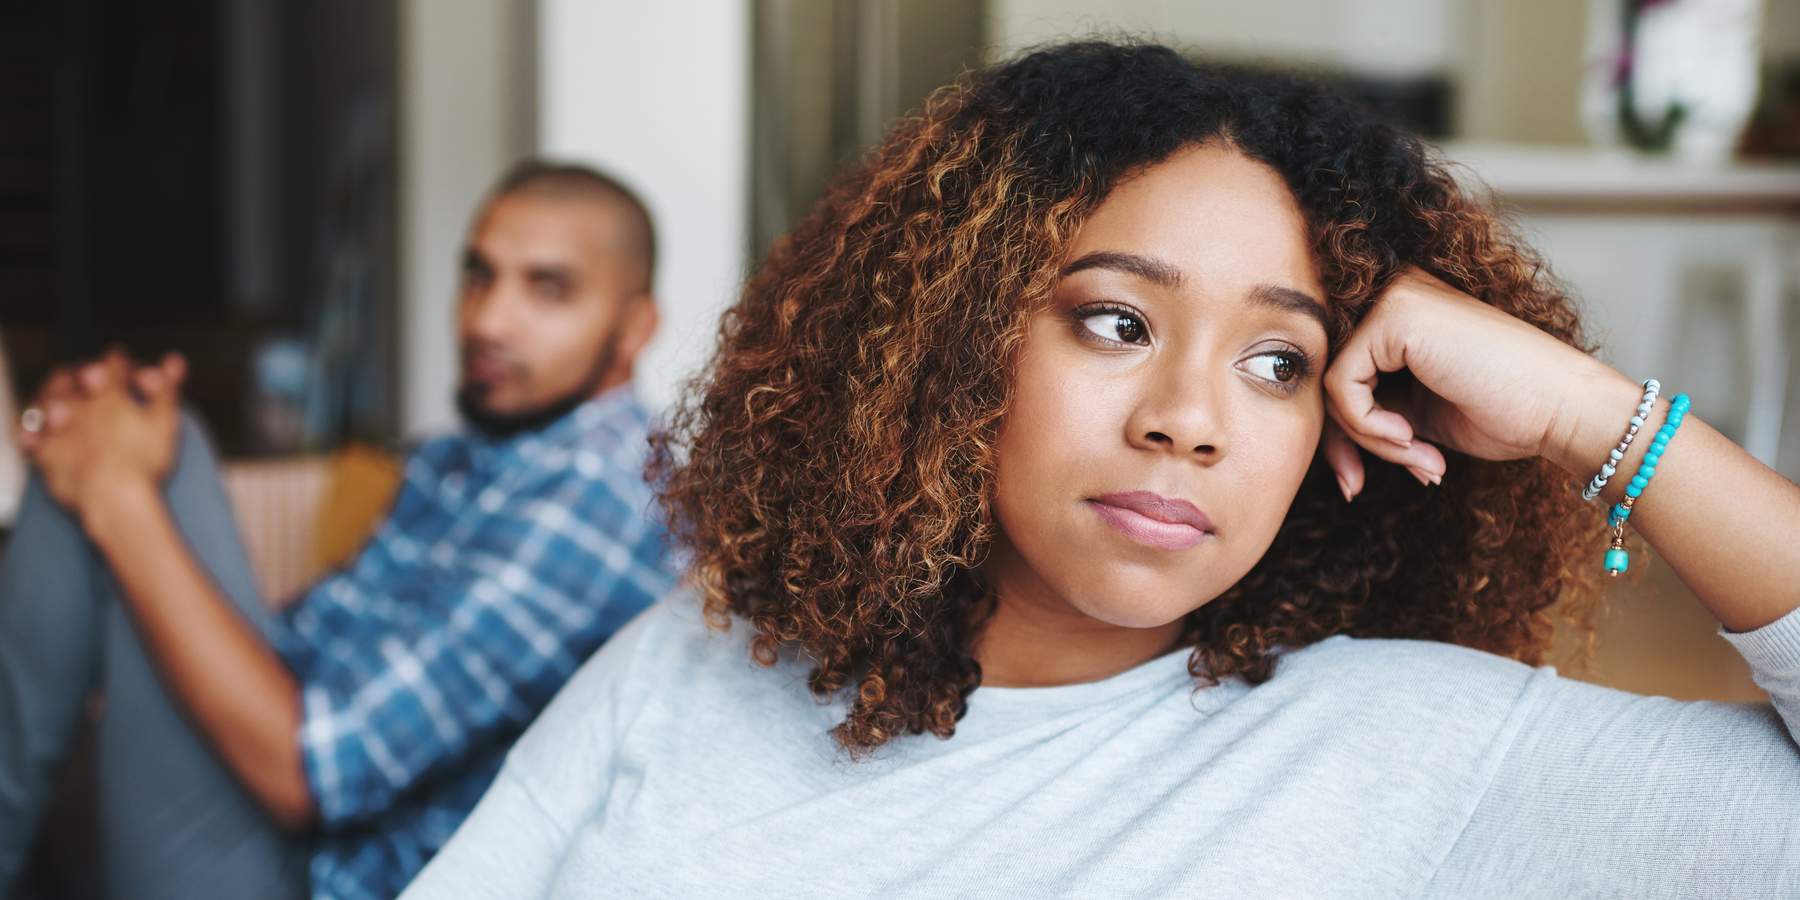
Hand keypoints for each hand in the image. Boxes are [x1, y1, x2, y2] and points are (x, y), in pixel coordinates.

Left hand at [18, 349, 186, 449]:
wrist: (114, 497)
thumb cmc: (144, 460)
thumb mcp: (165, 421)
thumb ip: (167, 388)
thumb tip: (173, 360)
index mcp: (111, 392)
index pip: (115, 363)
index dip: (123, 363)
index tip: (127, 367)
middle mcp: (80, 403)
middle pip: (75, 375)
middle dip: (83, 373)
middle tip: (92, 379)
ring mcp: (59, 427)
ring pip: (48, 398)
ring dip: (55, 394)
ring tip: (65, 401)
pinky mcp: (45, 452)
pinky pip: (31, 436)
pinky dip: (34, 431)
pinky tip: (42, 433)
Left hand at [1320, 266, 1628, 497]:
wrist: (1563, 409)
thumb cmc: (1506, 413)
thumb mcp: (1415, 416)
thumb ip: (1368, 414)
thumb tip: (1323, 449)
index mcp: (1399, 312)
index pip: (1338, 374)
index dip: (1340, 434)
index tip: (1353, 480)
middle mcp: (1392, 294)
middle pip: (1325, 378)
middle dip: (1341, 443)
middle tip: (1357, 486)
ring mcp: (1393, 299)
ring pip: (1331, 385)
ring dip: (1367, 440)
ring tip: (1417, 457)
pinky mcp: (1393, 317)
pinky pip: (1341, 386)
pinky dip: (1368, 427)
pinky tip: (1412, 439)